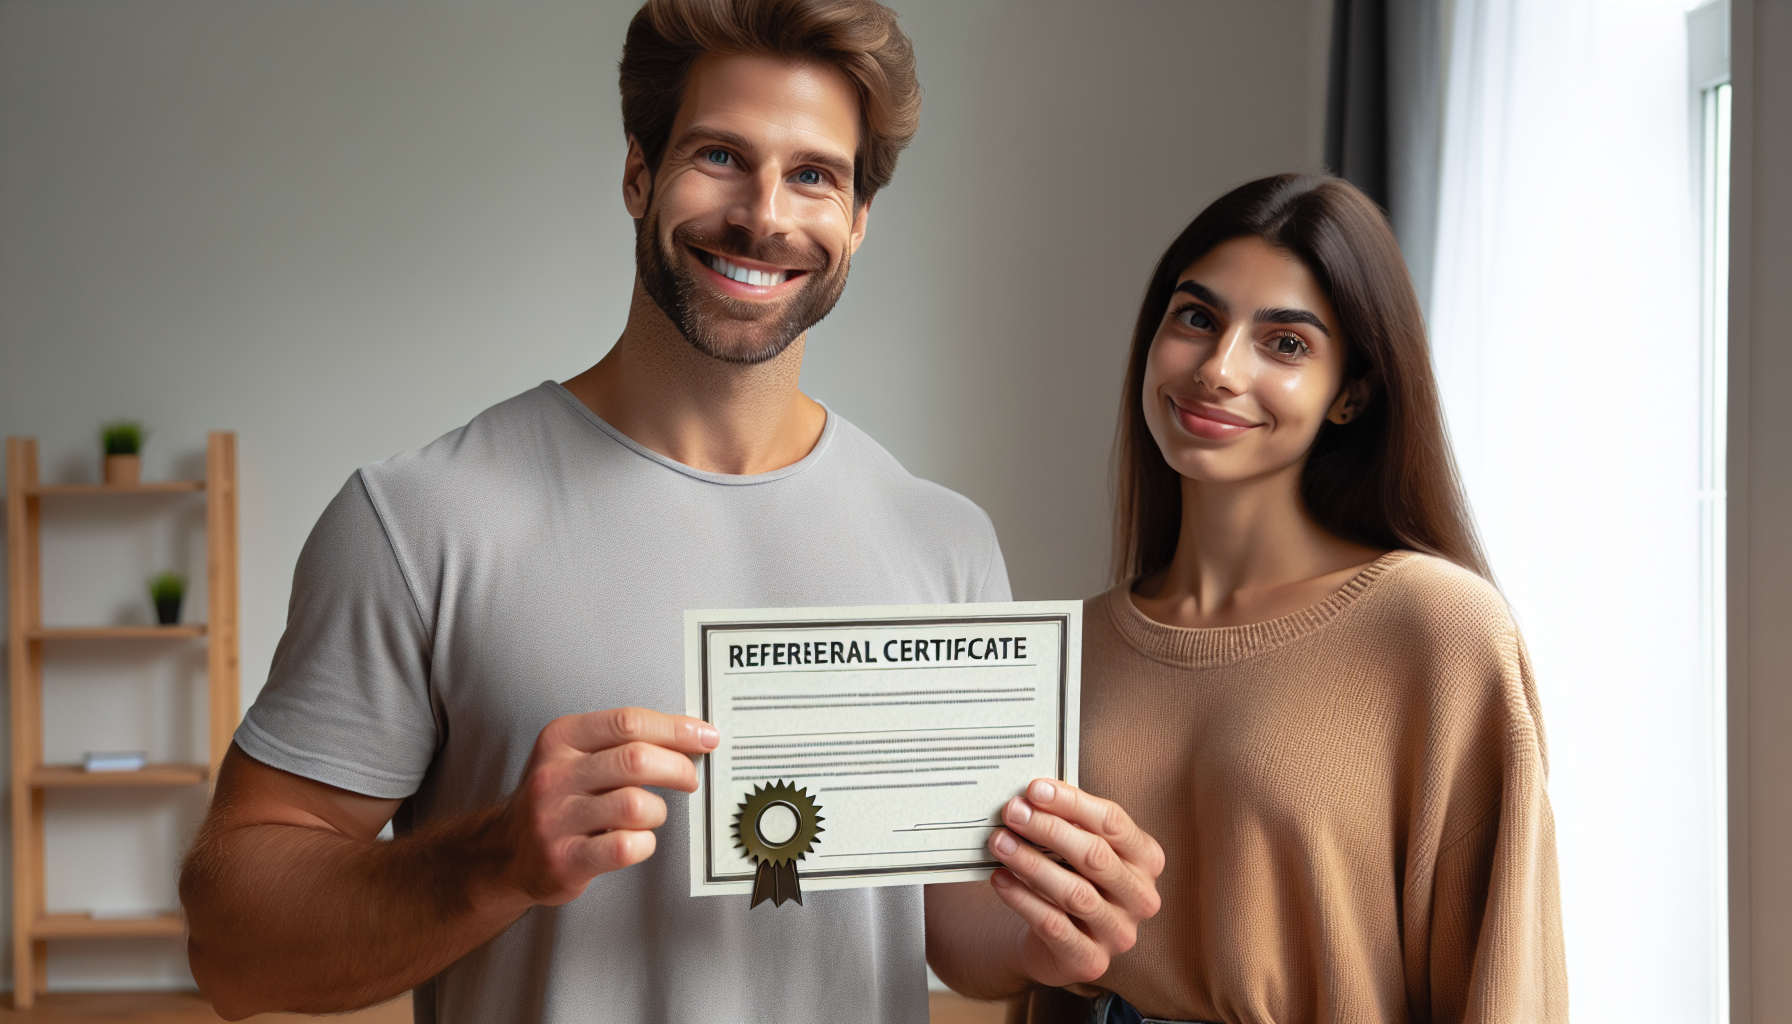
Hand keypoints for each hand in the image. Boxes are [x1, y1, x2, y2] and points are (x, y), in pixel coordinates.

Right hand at [495, 707, 718, 905]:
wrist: (506, 852)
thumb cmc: (554, 799)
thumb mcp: (575, 755)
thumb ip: (623, 741)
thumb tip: (688, 734)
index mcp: (561, 739)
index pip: (628, 722)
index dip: (676, 729)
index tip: (704, 736)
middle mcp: (555, 775)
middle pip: (636, 759)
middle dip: (678, 768)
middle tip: (688, 777)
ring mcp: (556, 818)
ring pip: (636, 805)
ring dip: (658, 811)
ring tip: (650, 814)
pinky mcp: (564, 859)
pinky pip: (626, 847)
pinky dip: (644, 844)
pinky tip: (636, 840)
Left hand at [986, 779, 1163, 987]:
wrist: (1059, 944)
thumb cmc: (1073, 882)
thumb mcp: (1081, 851)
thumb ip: (1068, 823)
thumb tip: (1031, 796)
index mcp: (1146, 860)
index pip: (1113, 823)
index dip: (1073, 803)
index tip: (1035, 789)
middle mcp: (1140, 897)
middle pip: (1095, 855)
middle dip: (1048, 829)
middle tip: (1013, 812)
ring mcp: (1119, 933)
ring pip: (1074, 892)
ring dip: (1031, 862)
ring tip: (1000, 842)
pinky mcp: (1091, 961)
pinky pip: (1053, 925)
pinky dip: (1022, 899)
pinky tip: (1000, 879)